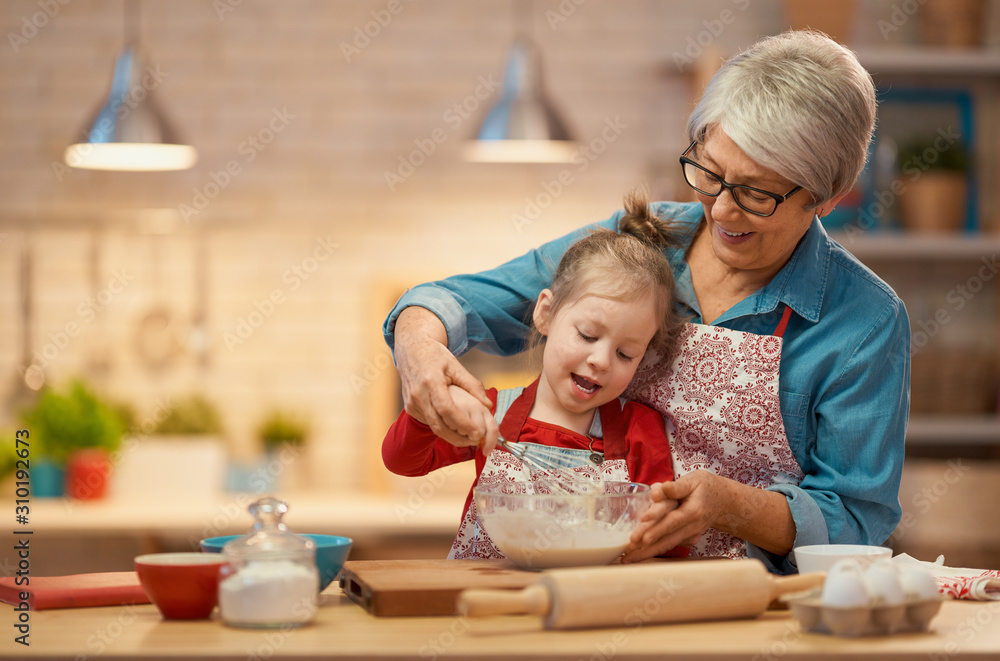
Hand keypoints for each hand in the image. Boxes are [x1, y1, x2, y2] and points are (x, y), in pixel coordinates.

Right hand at [394, 307, 494, 449]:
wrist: (410, 349)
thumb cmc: (435, 355)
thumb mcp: (456, 365)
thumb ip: (472, 385)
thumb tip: (488, 405)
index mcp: (431, 382)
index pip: (447, 409)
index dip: (462, 424)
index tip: (477, 433)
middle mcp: (418, 394)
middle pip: (439, 424)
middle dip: (458, 437)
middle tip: (476, 441)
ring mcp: (412, 403)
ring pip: (433, 426)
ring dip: (451, 436)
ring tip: (469, 438)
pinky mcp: (410, 408)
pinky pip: (428, 422)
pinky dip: (442, 428)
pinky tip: (455, 429)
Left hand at [622, 470, 722, 562]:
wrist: (725, 502)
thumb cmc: (706, 487)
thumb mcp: (694, 480)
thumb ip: (677, 486)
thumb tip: (659, 490)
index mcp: (693, 511)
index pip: (672, 520)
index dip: (657, 526)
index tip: (641, 531)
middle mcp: (692, 527)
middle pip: (667, 539)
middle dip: (646, 547)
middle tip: (628, 551)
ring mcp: (690, 535)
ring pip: (666, 546)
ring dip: (647, 553)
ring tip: (628, 558)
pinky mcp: (687, 539)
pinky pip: (669, 545)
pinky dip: (653, 550)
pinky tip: (637, 554)